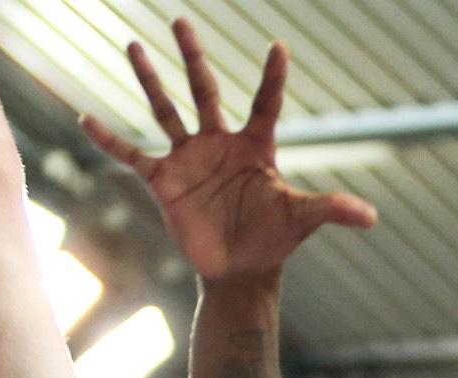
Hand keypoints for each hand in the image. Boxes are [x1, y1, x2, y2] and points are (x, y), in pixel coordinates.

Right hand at [83, 18, 376, 283]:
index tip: (278, 47)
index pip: (266, 102)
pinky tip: (85, 119)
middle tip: (181, 21)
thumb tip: (371, 217)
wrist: (240, 272)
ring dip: (149, 79)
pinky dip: (110, 140)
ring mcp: (190, 159)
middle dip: (193, 56)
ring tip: (133, 45)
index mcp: (256, 146)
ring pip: (166, 109)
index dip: (272, 77)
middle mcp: (220, 143)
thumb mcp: (304, 219)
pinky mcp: (165, 181)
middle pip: (205, 89)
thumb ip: (333, 210)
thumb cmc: (274, 240)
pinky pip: (132, 155)